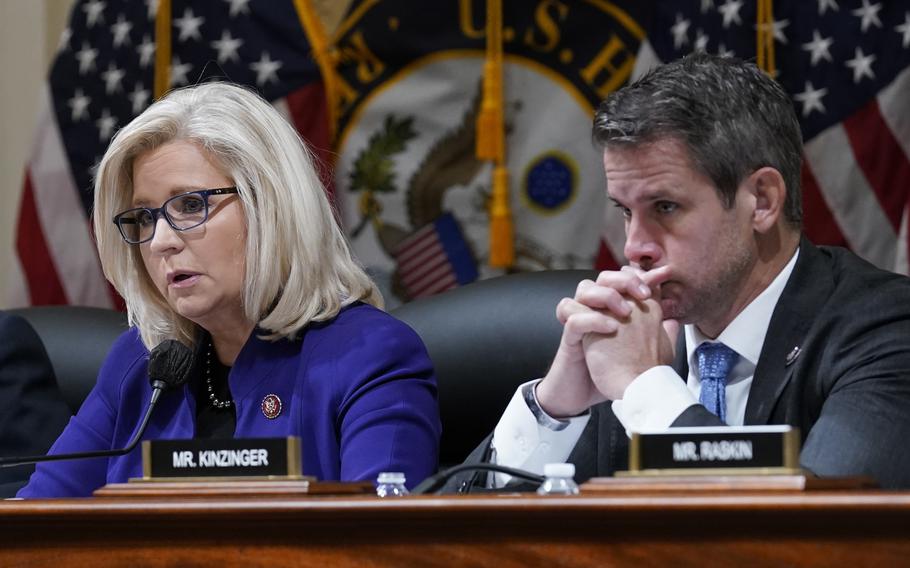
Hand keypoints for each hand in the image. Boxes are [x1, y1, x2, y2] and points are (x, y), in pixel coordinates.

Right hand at [535, 267, 673, 416]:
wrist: (586, 398)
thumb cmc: (612, 374)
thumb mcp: (640, 352)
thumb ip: (655, 335)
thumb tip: (673, 321)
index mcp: (611, 310)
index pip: (622, 280)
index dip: (640, 274)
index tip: (662, 276)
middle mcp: (595, 311)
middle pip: (602, 277)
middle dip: (623, 280)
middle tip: (642, 294)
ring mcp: (581, 323)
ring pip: (583, 289)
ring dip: (606, 295)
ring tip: (625, 312)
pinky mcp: (570, 339)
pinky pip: (573, 318)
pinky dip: (592, 318)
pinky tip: (611, 328)